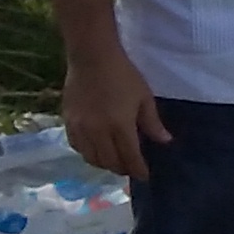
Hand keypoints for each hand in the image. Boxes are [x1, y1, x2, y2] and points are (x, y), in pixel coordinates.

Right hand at [61, 49, 169, 178]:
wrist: (92, 58)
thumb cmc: (123, 75)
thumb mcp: (144, 97)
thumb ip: (152, 123)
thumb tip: (165, 141)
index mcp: (120, 126)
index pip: (130, 157)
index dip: (138, 170)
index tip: (145, 176)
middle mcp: (98, 132)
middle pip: (109, 161)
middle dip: (122, 168)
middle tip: (130, 168)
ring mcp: (80, 128)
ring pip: (91, 158)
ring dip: (104, 164)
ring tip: (114, 162)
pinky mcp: (68, 122)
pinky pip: (76, 146)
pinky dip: (87, 153)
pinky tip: (95, 150)